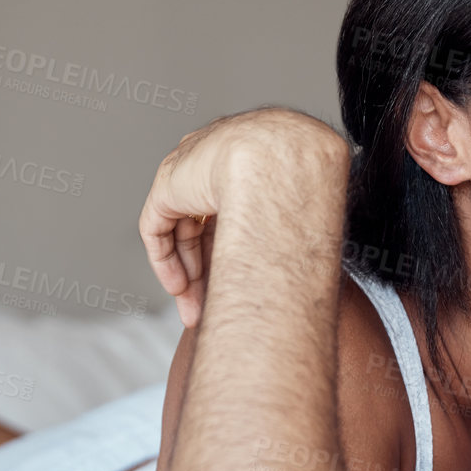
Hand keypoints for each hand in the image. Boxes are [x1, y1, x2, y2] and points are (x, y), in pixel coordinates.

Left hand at [138, 108, 346, 328]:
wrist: (278, 157)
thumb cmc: (305, 176)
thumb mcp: (305, 201)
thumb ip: (295, 222)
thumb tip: (313, 255)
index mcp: (249, 160)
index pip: (233, 211)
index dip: (236, 250)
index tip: (244, 286)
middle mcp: (218, 162)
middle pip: (205, 226)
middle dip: (207, 271)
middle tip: (210, 310)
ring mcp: (191, 171)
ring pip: (180, 231)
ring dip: (188, 275)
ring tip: (194, 312)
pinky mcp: (168, 184)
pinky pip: (157, 227)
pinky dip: (165, 260)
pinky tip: (178, 288)